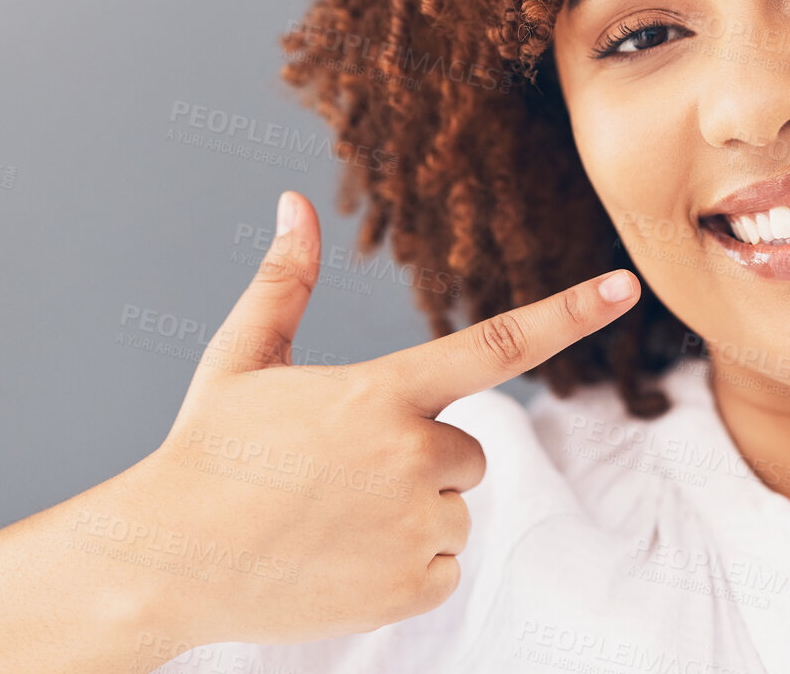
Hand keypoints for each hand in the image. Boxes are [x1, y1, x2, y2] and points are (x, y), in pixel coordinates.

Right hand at [121, 191, 639, 648]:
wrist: (163, 561)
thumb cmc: (207, 452)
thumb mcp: (243, 359)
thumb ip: (284, 281)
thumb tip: (294, 203)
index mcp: (383, 391)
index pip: (500, 343)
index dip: (570, 313)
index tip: (626, 285)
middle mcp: (411, 455)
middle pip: (472, 450)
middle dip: (423, 458)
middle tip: (344, 474)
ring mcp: (411, 525)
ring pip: (456, 509)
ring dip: (413, 513)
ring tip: (332, 519)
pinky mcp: (408, 586)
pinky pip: (442, 566)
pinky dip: (405, 566)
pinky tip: (341, 560)